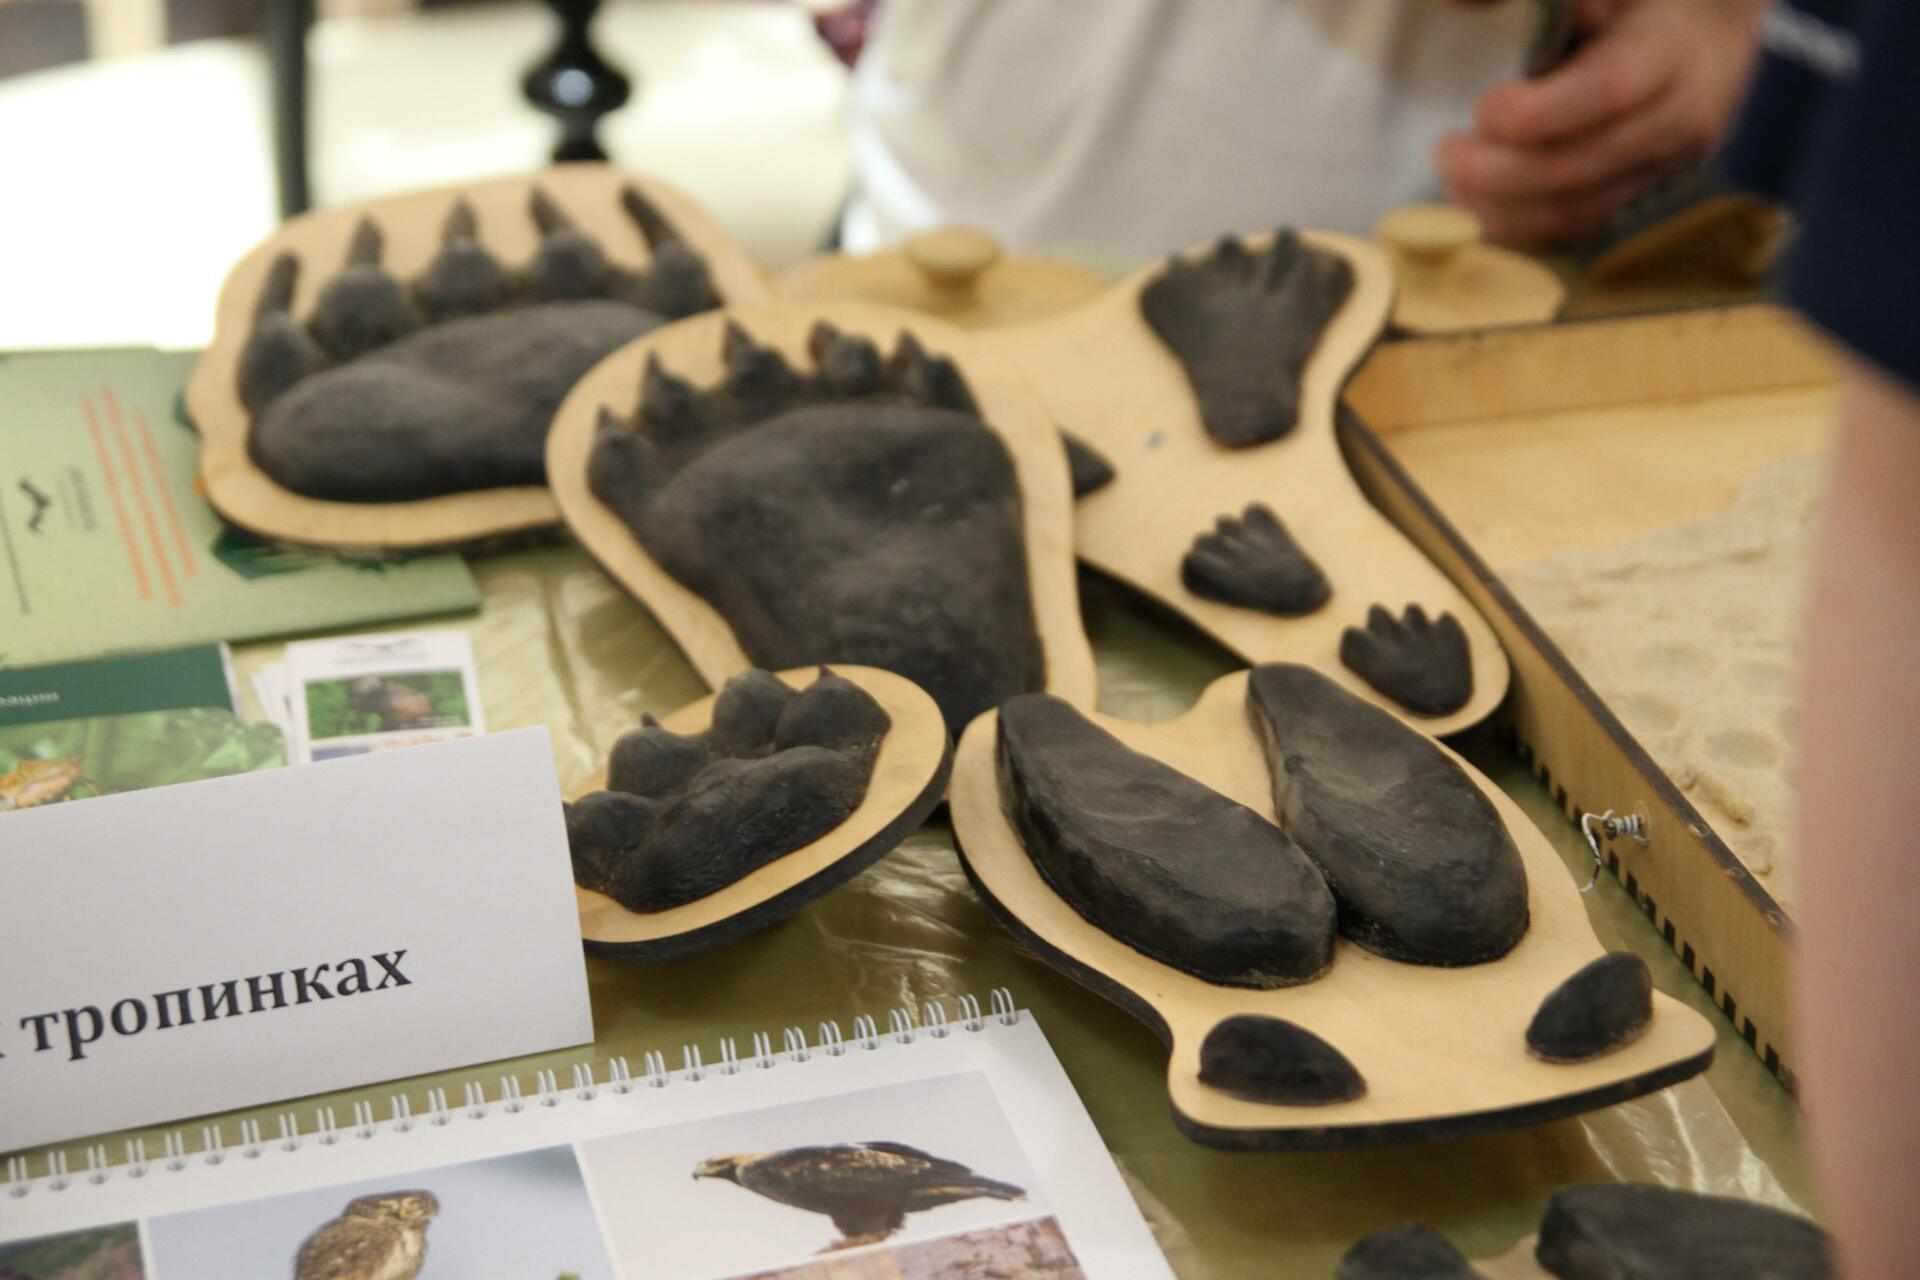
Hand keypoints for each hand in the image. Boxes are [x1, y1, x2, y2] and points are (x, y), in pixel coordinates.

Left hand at [1438, 0, 1765, 247]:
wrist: (1707, 36)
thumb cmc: (1637, 4)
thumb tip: (1458, 3)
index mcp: (1671, 48)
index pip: (1607, 92)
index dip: (1535, 111)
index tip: (1484, 108)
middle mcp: (1676, 118)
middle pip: (1576, 168)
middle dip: (1496, 170)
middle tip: (1448, 151)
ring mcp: (1660, 169)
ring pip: (1570, 214)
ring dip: (1496, 205)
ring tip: (1455, 176)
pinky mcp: (1638, 200)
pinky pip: (1570, 233)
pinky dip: (1514, 226)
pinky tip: (1479, 199)